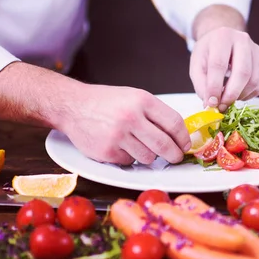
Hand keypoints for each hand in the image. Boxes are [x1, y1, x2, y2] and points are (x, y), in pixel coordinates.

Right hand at [59, 84, 190, 165]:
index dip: (183, 138)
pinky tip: (120, 145)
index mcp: (142, 101)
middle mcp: (131, 117)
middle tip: (175, 157)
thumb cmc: (107, 102)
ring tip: (139, 145)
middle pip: (165, 145)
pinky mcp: (106, 151)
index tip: (185, 145)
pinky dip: (129, 157)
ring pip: (148, 157)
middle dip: (174, 155)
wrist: (73, 105)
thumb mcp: (135, 97)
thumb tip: (178, 136)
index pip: (174, 123)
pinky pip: (129, 161)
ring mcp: (118, 135)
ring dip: (148, 155)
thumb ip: (156, 113)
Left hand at [190, 26, 258, 111]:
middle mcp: (242, 40)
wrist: (222, 41)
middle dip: (231, 94)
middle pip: (243, 72)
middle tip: (222, 106)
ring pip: (253, 80)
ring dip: (240, 96)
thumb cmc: (208, 53)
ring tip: (227, 98)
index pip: (219, 64)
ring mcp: (256, 50)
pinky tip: (237, 92)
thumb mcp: (197, 65)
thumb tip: (211, 104)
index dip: (215, 86)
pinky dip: (248, 94)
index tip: (211, 102)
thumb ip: (201, 85)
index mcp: (222, 37)